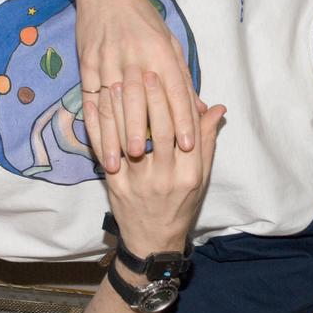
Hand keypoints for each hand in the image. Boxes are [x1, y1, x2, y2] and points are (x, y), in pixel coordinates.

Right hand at [76, 0, 202, 171]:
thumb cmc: (144, 20)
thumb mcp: (170, 42)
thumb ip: (183, 79)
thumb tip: (200, 111)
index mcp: (160, 51)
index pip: (175, 90)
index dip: (182, 119)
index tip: (188, 145)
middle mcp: (135, 57)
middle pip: (139, 101)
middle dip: (142, 132)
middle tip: (146, 161)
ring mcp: (108, 61)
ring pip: (112, 105)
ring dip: (113, 136)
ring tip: (116, 164)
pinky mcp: (88, 65)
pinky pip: (90, 101)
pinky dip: (94, 126)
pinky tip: (98, 145)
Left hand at [82, 71, 224, 255]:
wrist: (153, 241)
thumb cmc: (180, 206)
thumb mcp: (201, 177)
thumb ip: (207, 141)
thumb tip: (217, 108)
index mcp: (189, 173)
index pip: (184, 130)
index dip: (174, 102)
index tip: (166, 76)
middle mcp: (165, 177)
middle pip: (159, 131)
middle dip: (151, 99)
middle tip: (144, 72)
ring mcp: (138, 182)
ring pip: (130, 139)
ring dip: (122, 109)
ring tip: (118, 83)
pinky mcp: (116, 186)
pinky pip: (107, 153)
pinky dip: (100, 129)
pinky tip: (95, 108)